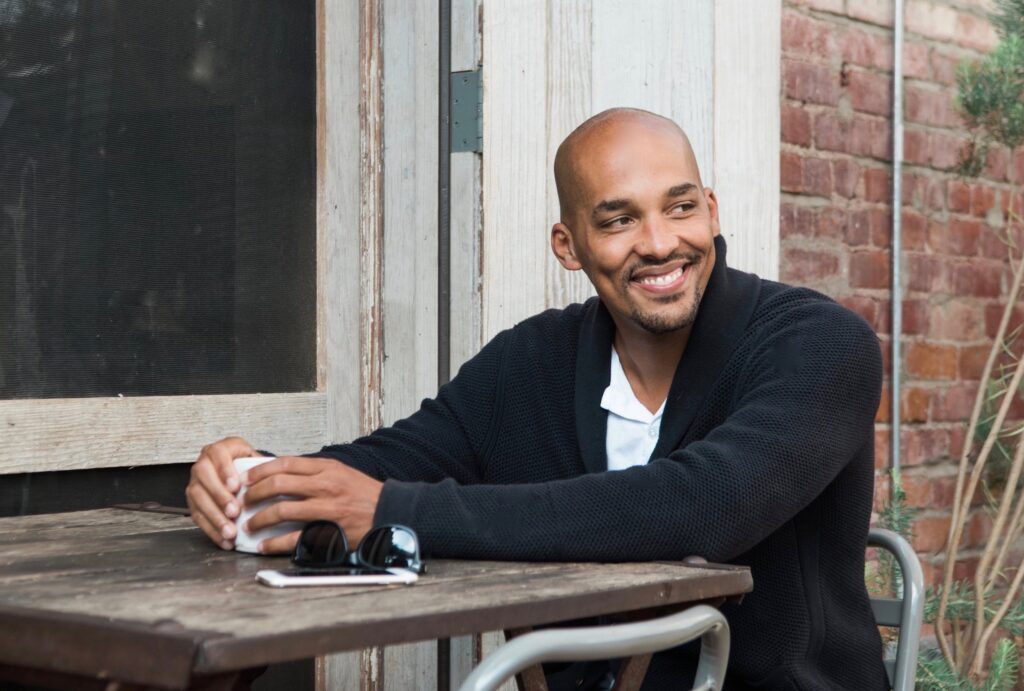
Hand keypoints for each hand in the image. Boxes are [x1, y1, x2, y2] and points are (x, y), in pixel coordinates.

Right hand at [185, 436, 255, 549]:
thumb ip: (262, 467)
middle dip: (219, 496)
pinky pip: (197, 516)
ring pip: (198, 498)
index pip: (218, 454)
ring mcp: (195, 482)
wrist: (238, 475)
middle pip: (204, 476)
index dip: (225, 470)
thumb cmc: (250, 468)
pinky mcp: (193, 501)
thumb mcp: (258, 461)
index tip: (235, 486)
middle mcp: (204, 463)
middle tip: (234, 511)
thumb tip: (276, 480)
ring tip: (230, 531)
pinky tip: (224, 539)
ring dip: (215, 517)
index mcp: (221, 449)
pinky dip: (211, 530)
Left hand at [241, 457, 383, 553]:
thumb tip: (285, 473)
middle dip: (254, 493)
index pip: (285, 463)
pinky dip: (275, 543)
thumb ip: (315, 471)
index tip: (247, 478)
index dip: (260, 470)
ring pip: (282, 510)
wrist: (390, 511)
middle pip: (278, 484)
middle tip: (244, 501)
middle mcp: (325, 485)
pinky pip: (295, 537)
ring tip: (249, 525)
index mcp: (326, 468)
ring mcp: (326, 508)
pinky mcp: (328, 531)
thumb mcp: (341, 472)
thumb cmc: (364, 494)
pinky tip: (264, 545)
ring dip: (260, 518)